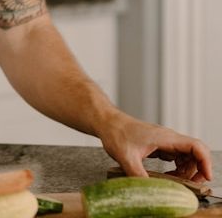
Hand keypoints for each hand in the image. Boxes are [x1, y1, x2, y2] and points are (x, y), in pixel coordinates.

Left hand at [98, 111, 212, 182]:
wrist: (106, 122)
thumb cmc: (115, 133)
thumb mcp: (126, 157)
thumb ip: (138, 176)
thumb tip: (148, 191)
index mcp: (165, 138)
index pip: (196, 146)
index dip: (205, 162)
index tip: (206, 177)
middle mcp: (168, 138)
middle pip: (195, 153)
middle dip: (196, 170)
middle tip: (189, 185)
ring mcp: (164, 141)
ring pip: (186, 157)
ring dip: (185, 171)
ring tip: (174, 182)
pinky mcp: (158, 145)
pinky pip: (176, 158)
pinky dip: (176, 168)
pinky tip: (167, 176)